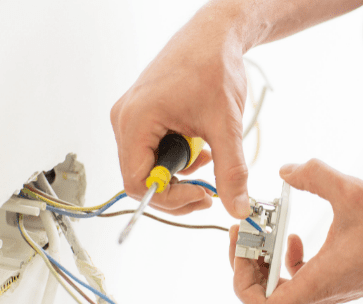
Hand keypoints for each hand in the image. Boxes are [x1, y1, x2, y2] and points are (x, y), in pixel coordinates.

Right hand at [110, 15, 249, 217]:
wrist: (214, 36)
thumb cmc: (212, 66)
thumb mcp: (225, 125)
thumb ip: (232, 171)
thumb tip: (236, 206)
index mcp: (135, 121)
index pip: (138, 183)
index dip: (171, 198)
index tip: (202, 195)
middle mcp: (126, 120)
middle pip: (141, 178)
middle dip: (178, 189)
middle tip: (208, 191)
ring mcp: (133, 118)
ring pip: (150, 166)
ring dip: (181, 173)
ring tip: (210, 159)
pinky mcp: (145, 116)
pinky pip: (155, 150)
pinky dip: (180, 158)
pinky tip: (202, 148)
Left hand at [228, 159, 362, 303]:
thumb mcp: (351, 191)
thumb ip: (314, 175)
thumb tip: (286, 170)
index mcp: (318, 282)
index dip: (242, 280)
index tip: (245, 246)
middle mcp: (321, 293)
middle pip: (264, 295)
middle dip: (249, 261)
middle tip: (250, 231)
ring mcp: (329, 289)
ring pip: (282, 286)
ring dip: (267, 258)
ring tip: (270, 230)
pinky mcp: (338, 280)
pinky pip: (299, 278)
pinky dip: (287, 258)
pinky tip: (295, 236)